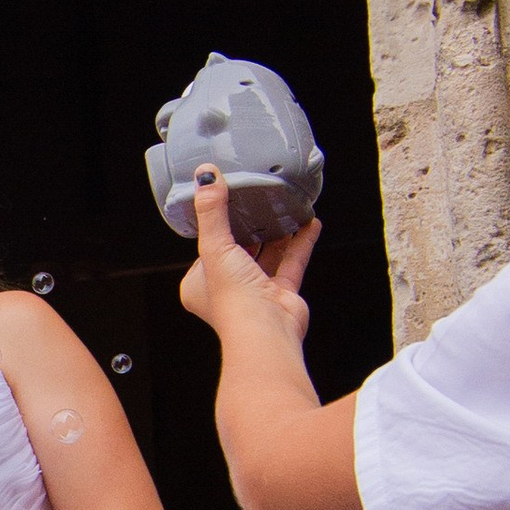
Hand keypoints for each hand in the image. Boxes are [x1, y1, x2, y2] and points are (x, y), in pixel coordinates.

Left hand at [178, 178, 319, 348]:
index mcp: (200, 284)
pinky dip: (301, 243)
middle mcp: (228, 290)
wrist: (266, 332)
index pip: (207, 248)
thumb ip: (212, 211)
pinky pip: (292, 262)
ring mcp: (256, 292)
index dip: (216, 227)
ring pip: (267, 256)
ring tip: (285, 209)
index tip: (225, 204)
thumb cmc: (234, 302)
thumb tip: (205, 177)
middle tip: (258, 202)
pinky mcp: (282, 294)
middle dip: (251, 228)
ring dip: (278, 233)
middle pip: (239, 250)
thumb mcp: (215, 246)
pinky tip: (308, 225)